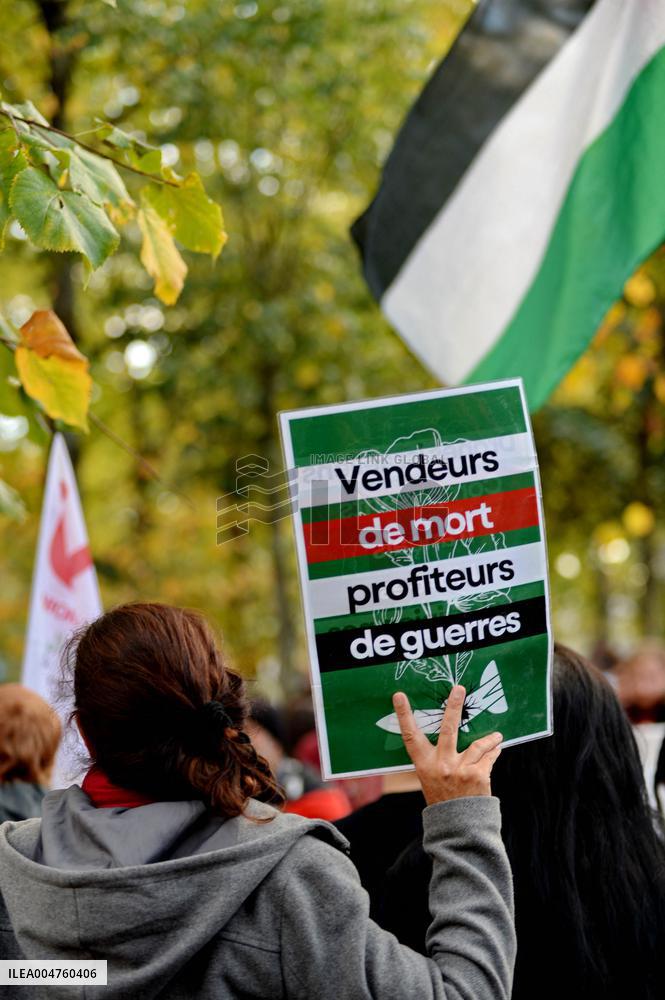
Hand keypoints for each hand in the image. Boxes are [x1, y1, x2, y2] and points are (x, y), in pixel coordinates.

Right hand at [392, 685, 502, 803]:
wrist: (460, 828)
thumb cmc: (444, 800)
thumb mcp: (430, 779)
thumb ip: (437, 759)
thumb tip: (452, 733)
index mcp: (424, 764)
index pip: (410, 736)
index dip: (404, 715)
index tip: (399, 696)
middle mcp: (441, 765)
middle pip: (448, 728)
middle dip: (454, 706)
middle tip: (459, 688)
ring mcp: (460, 769)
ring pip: (478, 743)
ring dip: (490, 738)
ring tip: (496, 735)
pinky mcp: (478, 775)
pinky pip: (488, 756)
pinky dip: (494, 751)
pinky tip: (497, 749)